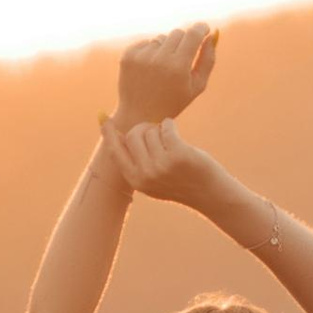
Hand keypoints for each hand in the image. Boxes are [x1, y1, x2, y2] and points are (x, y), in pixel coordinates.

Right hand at [97, 117, 221, 210]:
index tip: (104, 119)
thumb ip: (135, 161)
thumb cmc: (180, 181)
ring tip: (170, 140)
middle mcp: (146, 174)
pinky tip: (175, 131)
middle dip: (144, 128)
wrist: (209, 194)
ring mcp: (162, 165)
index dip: (109, 134)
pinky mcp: (178, 155)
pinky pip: (167, 127)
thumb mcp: (153, 179)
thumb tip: (117, 135)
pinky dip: (170, 125)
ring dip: (160, 129)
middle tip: (155, 130)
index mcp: (136, 181)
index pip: (116, 152)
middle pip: (133, 135)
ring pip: (151, 131)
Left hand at [112, 22, 216, 129]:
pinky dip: (151, 51)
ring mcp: (141, 56)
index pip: (193, 34)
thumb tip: (212, 34)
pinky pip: (146, 42)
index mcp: (178, 67)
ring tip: (163, 69)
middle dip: (184, 41)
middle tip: (182, 57)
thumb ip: (208, 59)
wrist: (139, 115)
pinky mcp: (128, 55)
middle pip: (178, 33)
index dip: (201, 28)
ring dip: (166, 48)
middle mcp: (159, 59)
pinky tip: (149, 69)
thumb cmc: (174, 101)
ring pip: (162, 38)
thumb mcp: (197, 85)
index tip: (205, 29)